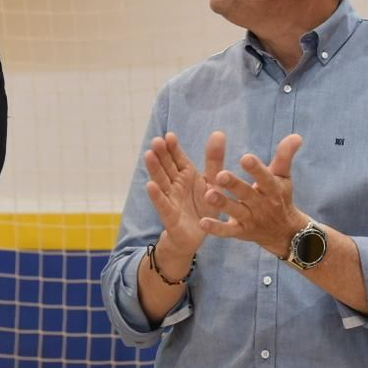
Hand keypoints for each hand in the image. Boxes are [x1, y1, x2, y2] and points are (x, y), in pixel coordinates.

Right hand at [144, 132, 224, 257]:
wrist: (198, 235)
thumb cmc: (205, 205)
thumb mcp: (214, 182)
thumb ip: (215, 160)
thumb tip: (219, 132)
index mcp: (187, 174)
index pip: (178, 157)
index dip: (173, 147)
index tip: (170, 135)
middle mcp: (176, 184)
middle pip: (167, 166)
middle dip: (161, 154)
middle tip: (157, 141)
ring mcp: (171, 198)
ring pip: (161, 181)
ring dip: (155, 169)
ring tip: (149, 155)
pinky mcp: (169, 215)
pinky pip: (162, 204)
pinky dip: (156, 195)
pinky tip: (150, 185)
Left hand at [201, 134, 306, 256]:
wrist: (284, 232)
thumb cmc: (280, 197)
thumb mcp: (283, 177)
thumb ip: (285, 156)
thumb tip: (297, 136)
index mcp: (272, 189)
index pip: (265, 177)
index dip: (256, 168)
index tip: (245, 157)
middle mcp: (261, 204)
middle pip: (247, 193)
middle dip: (234, 185)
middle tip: (220, 175)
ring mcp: (251, 219)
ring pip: (235, 211)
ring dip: (222, 204)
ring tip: (208, 195)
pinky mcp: (241, 232)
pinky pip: (227, 231)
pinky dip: (216, 228)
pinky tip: (202, 222)